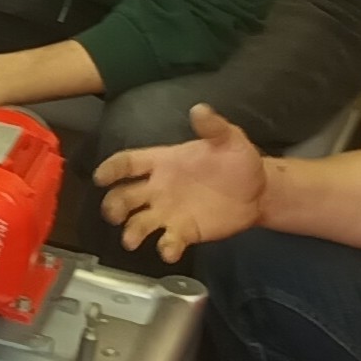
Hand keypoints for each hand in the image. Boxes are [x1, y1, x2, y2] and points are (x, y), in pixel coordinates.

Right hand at [94, 103, 268, 262]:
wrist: (259, 192)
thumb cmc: (238, 160)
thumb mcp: (229, 138)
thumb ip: (213, 127)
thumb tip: (199, 109)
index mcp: (162, 162)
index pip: (128, 163)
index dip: (111, 169)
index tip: (101, 177)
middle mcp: (158, 188)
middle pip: (124, 197)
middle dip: (114, 205)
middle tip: (115, 214)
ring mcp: (169, 213)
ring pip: (138, 223)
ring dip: (131, 232)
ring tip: (132, 240)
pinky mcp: (184, 232)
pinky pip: (168, 242)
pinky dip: (166, 248)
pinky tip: (169, 251)